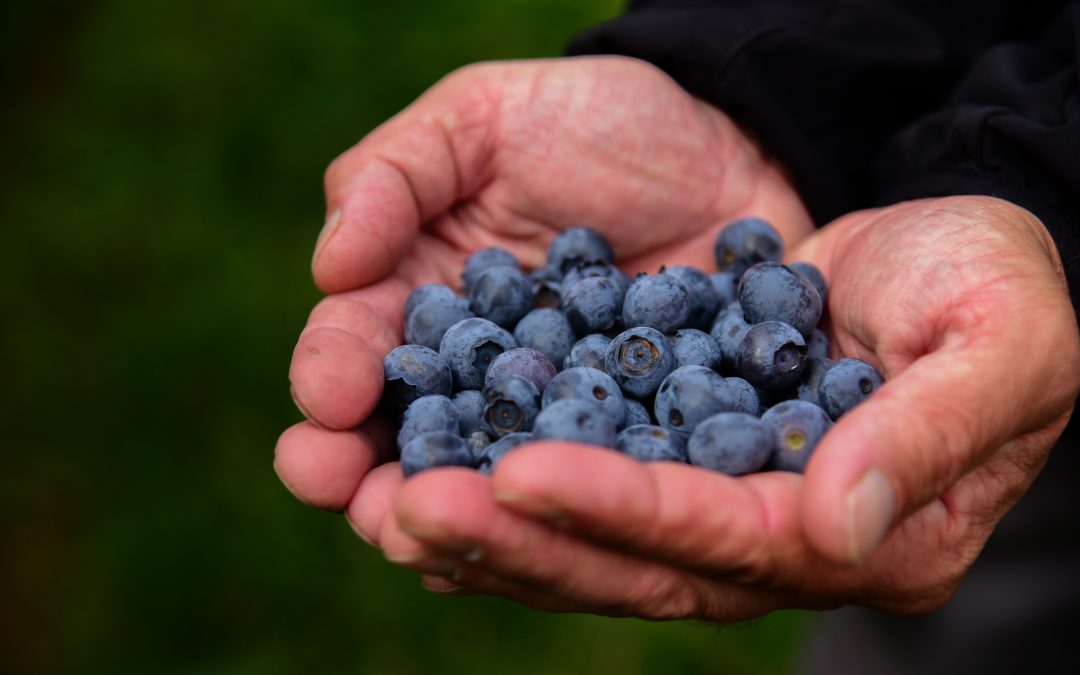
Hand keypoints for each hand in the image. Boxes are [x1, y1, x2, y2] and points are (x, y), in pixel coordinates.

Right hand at [274, 56, 811, 508]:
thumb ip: (394, 176)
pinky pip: (601, 493)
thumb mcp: (482, 117)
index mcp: (416, 304)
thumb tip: (330, 266)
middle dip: (380, 487)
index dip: (329, 379)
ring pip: (496, 490)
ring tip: (442, 544)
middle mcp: (474, 381)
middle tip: (374, 512)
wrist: (732, 146)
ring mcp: (555, 423)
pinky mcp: (636, 445)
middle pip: (410, 449)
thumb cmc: (593, 119)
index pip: (352, 351)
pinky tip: (560, 541)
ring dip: (468, 524)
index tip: (329, 401)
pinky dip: (578, 522)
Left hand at [368, 196, 1077, 620]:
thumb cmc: (991, 286)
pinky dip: (511, 489)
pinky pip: (587, 491)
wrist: (947, 245)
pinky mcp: (683, 465)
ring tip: (390, 498)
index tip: (526, 473)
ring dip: (494, 523)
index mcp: (868, 533)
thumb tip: (839, 526)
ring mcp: (726, 512)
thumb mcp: (998, 340)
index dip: (629, 509)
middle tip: (412, 505)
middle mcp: (782, 544)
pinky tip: (434, 469)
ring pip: (595, 543)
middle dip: (526, 536)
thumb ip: (928, 432)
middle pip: (640, 560)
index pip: (731, 535)